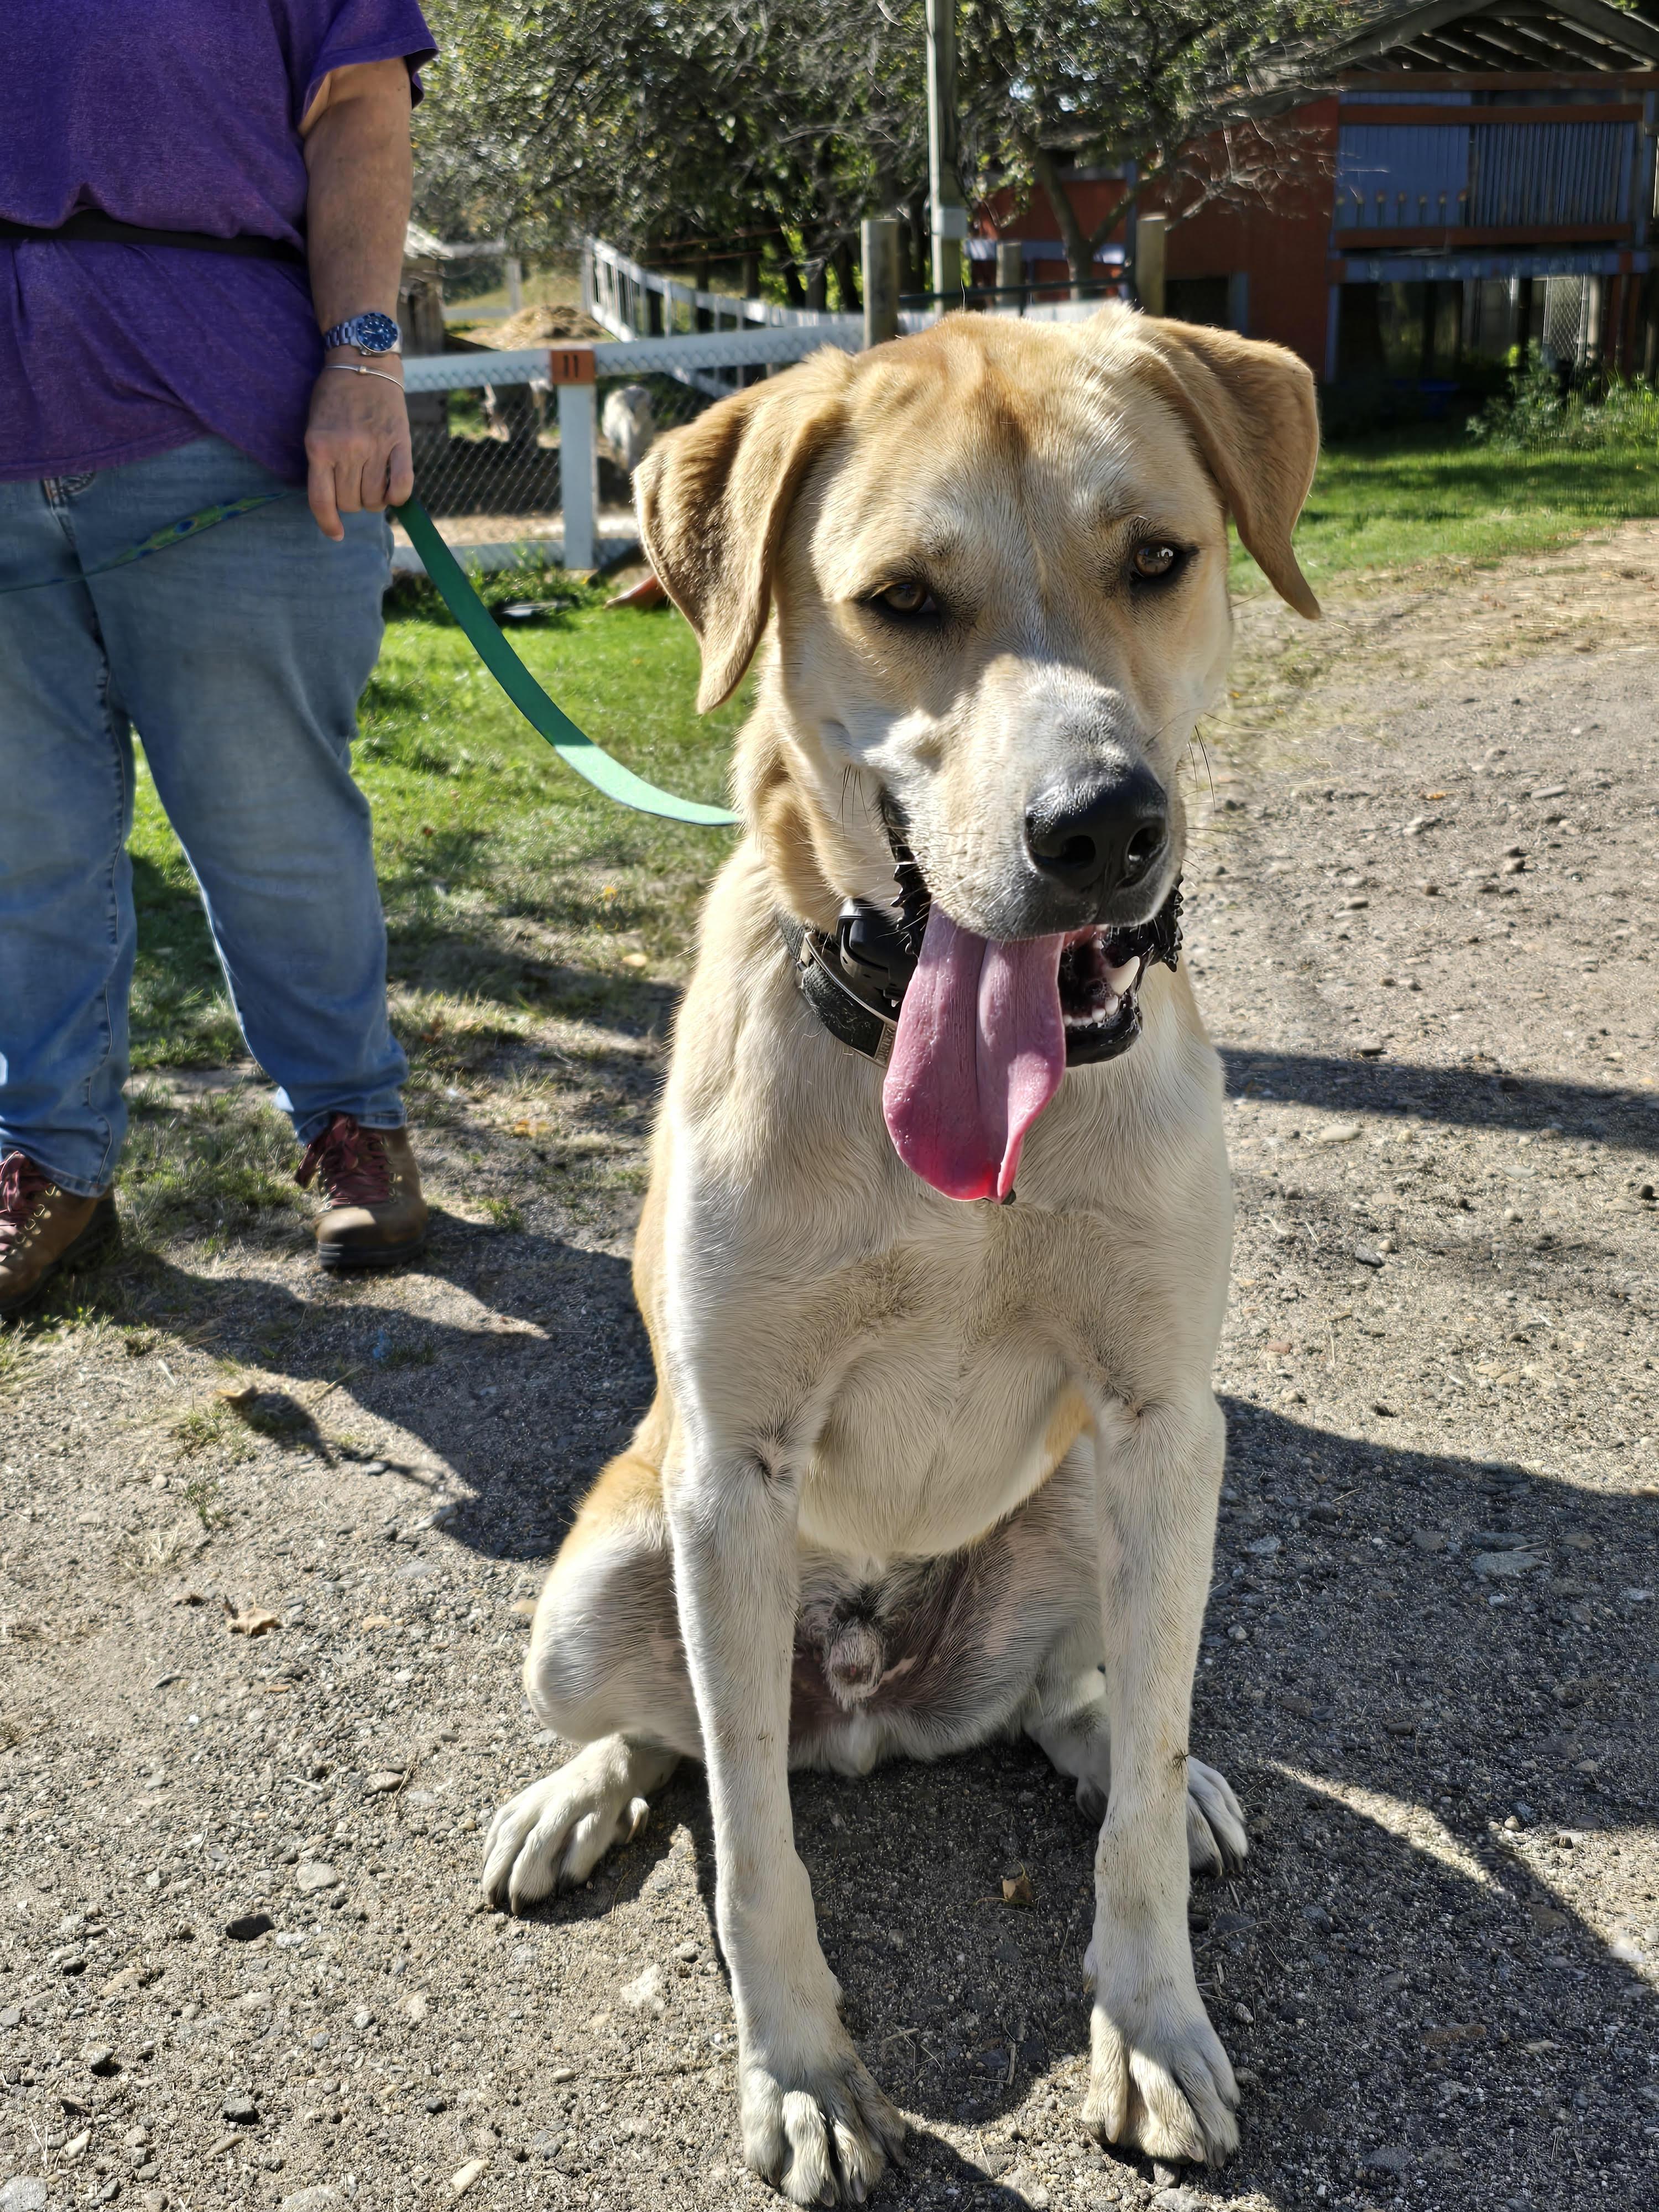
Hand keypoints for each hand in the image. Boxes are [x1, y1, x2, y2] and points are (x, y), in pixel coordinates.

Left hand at [304, 357, 413, 539]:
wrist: (364, 362)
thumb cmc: (335, 395)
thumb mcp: (316, 426)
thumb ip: (322, 462)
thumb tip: (336, 502)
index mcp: (319, 446)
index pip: (322, 500)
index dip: (328, 524)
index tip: (336, 534)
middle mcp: (346, 449)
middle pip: (350, 503)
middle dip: (352, 503)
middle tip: (355, 488)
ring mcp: (375, 447)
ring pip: (374, 500)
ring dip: (374, 501)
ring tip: (373, 484)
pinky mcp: (400, 443)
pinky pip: (401, 487)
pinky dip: (397, 497)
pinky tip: (392, 492)